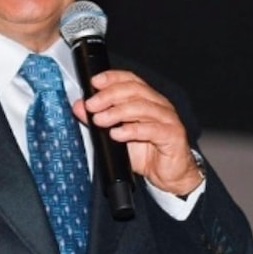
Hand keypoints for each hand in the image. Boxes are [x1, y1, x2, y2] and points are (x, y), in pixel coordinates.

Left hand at [73, 69, 203, 195]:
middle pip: (134, 90)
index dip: (112, 78)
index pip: (130, 80)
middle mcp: (159, 105)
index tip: (94, 82)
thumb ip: (100, 119)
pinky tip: (117, 134)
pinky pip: (151, 129)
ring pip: (142, 107)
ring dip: (117, 112)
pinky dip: (132, 130)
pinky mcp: (172, 135)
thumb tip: (80, 107)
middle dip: (109, 95)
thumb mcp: (118, 135)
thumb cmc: (148, 153)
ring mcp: (168, 119)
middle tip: (92, 105)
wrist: (170, 175)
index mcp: (148, 100)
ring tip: (100, 120)